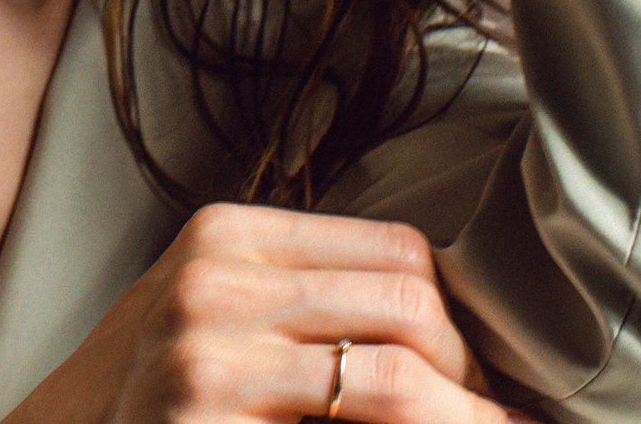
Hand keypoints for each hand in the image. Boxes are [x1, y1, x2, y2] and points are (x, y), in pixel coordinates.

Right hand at [4, 204, 525, 423]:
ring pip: (393, 377)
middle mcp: (217, 281)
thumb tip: (440, 324)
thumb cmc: (151, 392)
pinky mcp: (207, 418)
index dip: (452, 316)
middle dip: (468, 378)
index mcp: (228, 235)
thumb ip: (302, 294)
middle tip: (490, 421)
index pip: (396, 248)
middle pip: (408, 304)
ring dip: (461, 421)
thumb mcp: (214, 310)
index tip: (469, 372)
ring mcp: (208, 355)